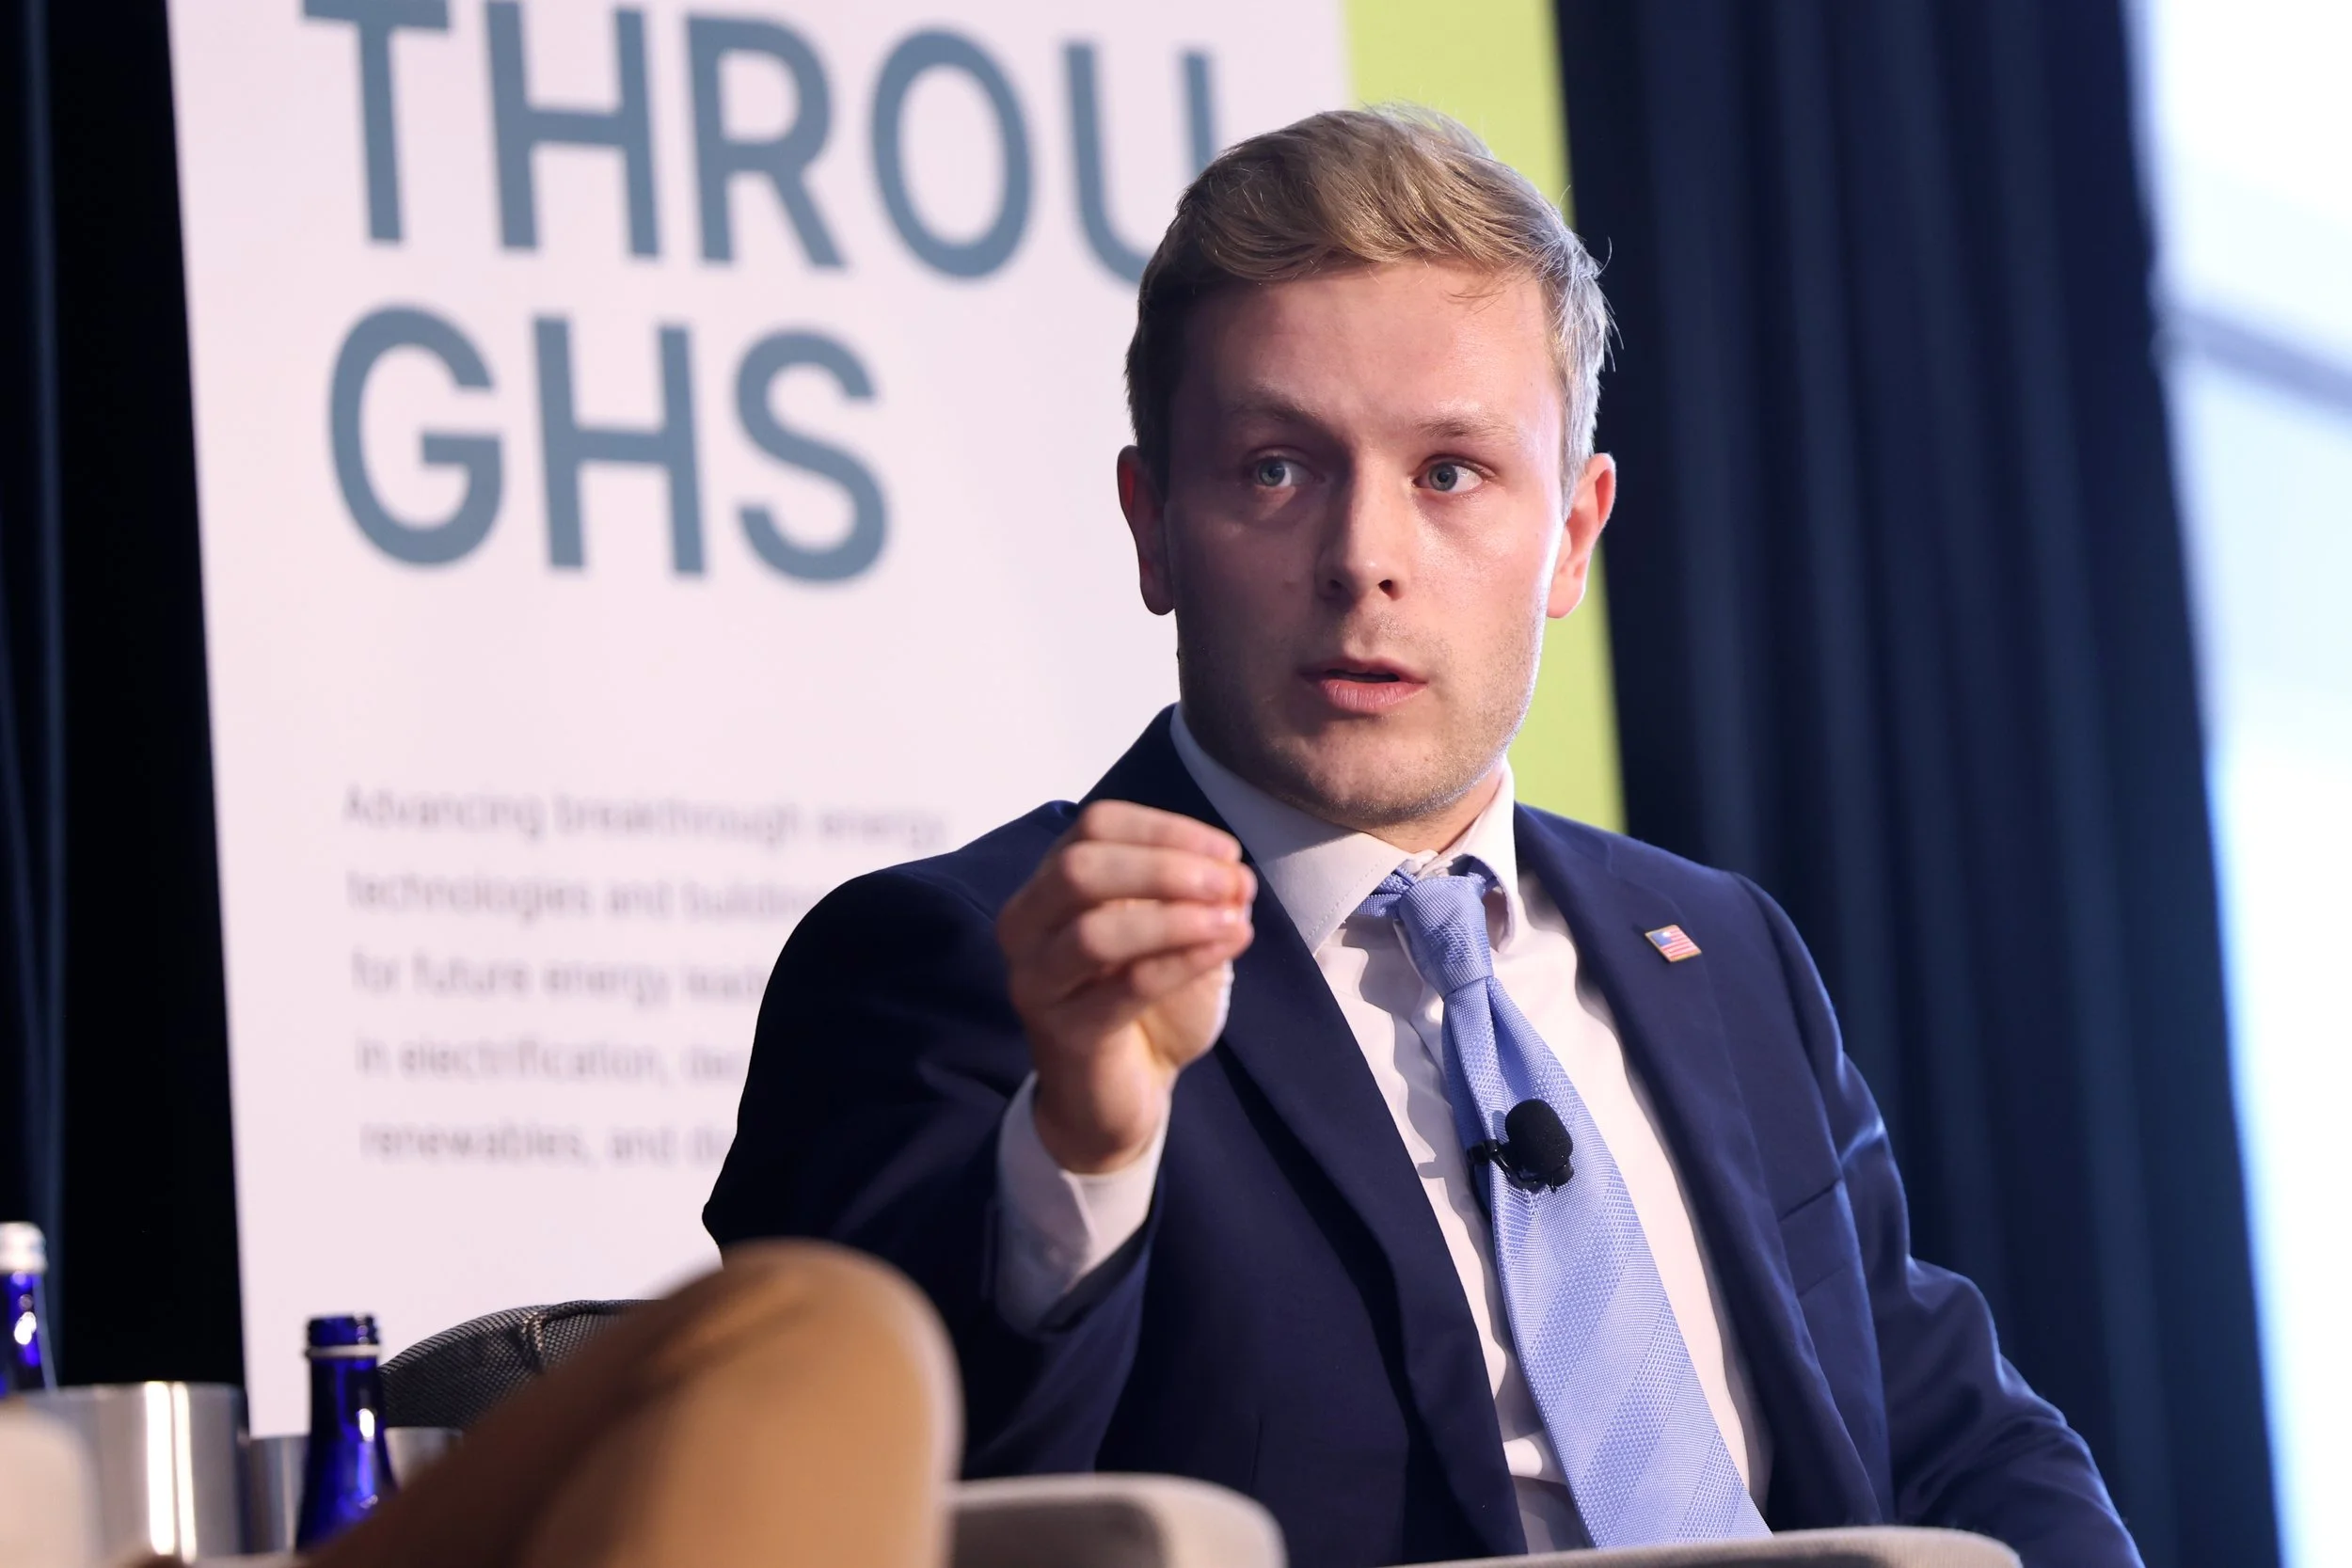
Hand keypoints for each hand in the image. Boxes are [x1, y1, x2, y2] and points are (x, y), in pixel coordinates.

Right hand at [996, 801, 1255, 1173]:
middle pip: (1080, 868)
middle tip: (1231, 883)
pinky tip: (1226, 949)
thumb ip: (1198, 899)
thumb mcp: (1175, 935)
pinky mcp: (1062, 1033)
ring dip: (1174, 917)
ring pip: (1094, 930)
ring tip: (1234, 920)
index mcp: (1049, 885)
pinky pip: (1123, 988)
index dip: (1164, 829)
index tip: (1227, 851)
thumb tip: (1235, 874)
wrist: (1119, 1096)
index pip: (1096, 826)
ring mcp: (1036, 981)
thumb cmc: (1145, 1004)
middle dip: (1164, 867)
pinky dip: (1181, 961)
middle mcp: (1025, 925)